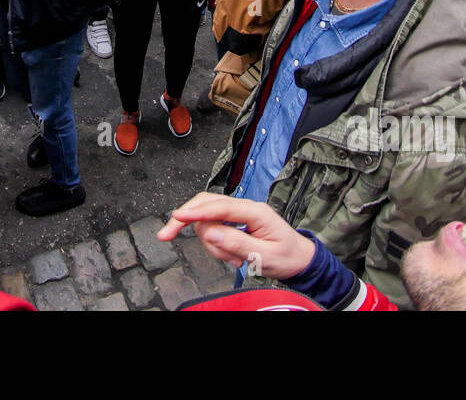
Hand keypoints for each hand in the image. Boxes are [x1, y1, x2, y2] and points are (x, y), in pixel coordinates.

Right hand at [156, 192, 314, 278]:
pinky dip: (214, 242)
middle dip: (186, 219)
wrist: (299, 260)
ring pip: (208, 219)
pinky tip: (228, 255)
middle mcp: (245, 207)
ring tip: (232, 260)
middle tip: (166, 235)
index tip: (176, 217)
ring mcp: (239, 213)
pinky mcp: (235, 220)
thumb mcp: (263, 256)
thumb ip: (236, 243)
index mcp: (255, 211)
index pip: (220, 207)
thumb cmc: (287, 257)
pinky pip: (214, 226)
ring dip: (211, 242)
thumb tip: (209, 232)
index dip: (195, 212)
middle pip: (206, 204)